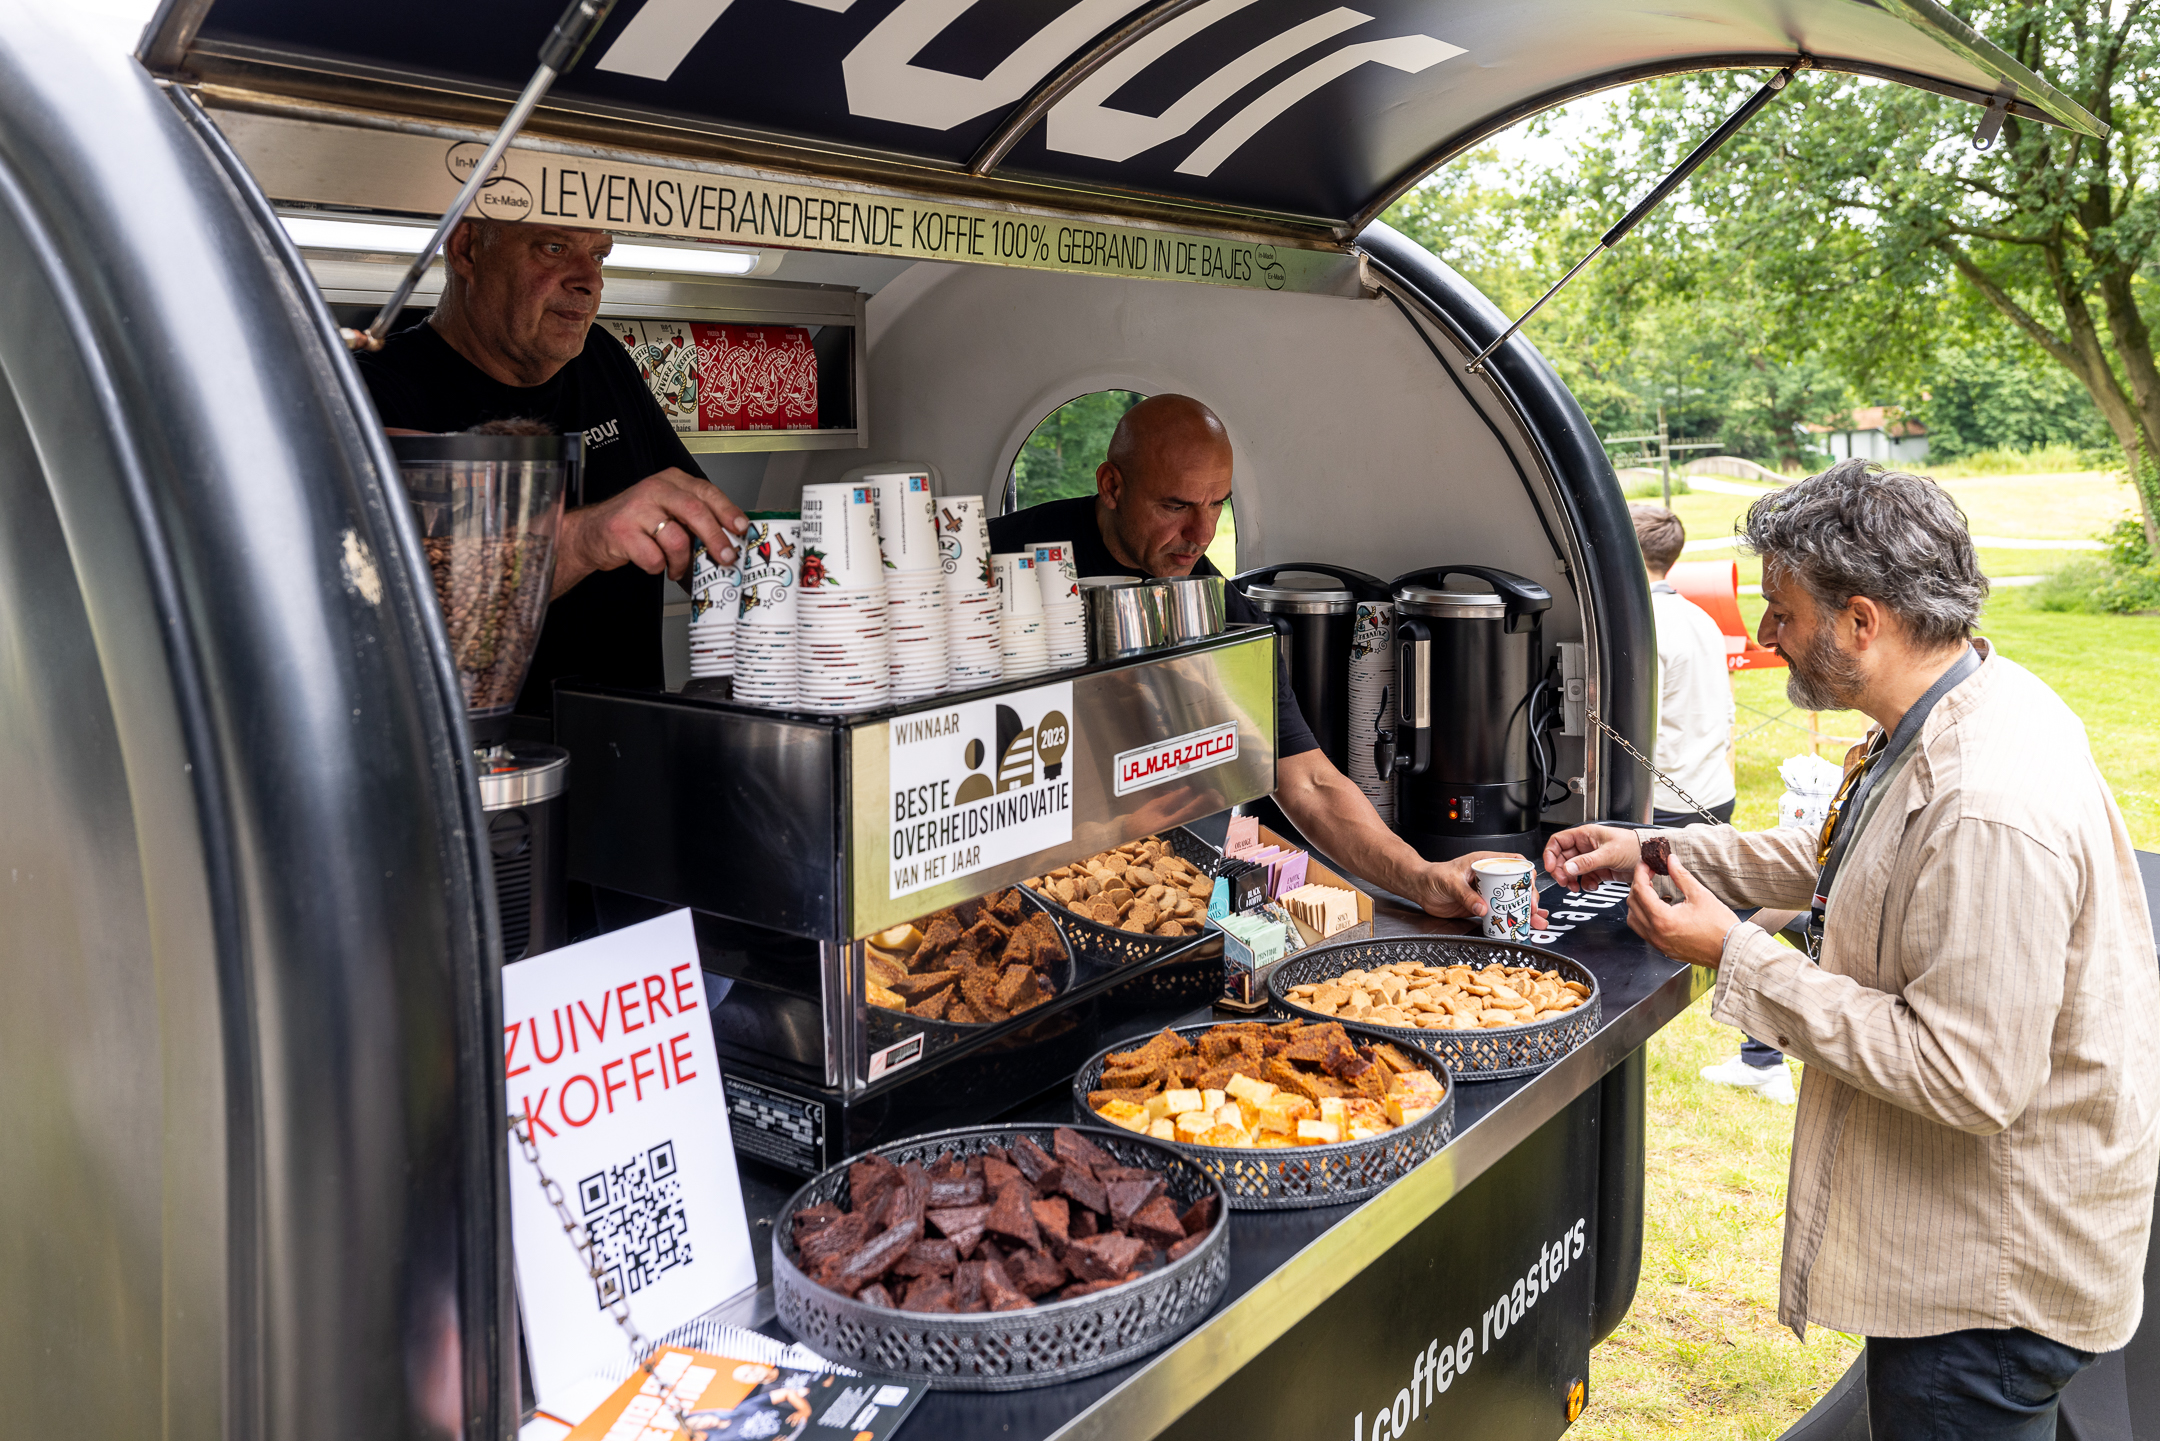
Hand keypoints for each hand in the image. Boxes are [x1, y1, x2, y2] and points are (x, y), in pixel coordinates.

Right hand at [553, 467, 746, 596]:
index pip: (706, 491)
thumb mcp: (667, 511)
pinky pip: (653, 557)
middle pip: (695, 511)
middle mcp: (654, 490)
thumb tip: (730, 537)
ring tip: (678, 569)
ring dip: (682, 561)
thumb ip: (694, 517)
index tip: (741, 528)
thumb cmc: (635, 524)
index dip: (727, 511)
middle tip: (726, 557)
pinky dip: (658, 567)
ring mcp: (636, 509)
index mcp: (671, 481)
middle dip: (715, 538)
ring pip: (676, 538)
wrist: (591, 533)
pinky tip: (656, 565)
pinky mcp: (622, 531)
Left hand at [1403, 853, 1549, 928]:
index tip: (1530, 883)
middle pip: (1516, 884)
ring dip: (1524, 910)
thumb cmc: (1433, 876)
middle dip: (1528, 896)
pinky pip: (1499, 912)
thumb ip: (1466, 895)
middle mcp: (1488, 876)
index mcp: (1483, 863)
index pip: (1512, 862)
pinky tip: (1520, 924)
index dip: (1525, 871)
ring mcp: (1486, 892)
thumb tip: (1482, 907)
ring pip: (1510, 900)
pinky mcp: (1480, 905)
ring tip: (1535, 919)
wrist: (1420, 888)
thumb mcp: (1450, 882)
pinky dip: (1510, 919)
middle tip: (1532, 907)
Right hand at [1542, 824, 1641, 891]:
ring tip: (1575, 887)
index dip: (1551, 854)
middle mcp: (1586, 846)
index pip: (1558, 842)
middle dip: (1561, 871)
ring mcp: (1591, 859)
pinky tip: (1592, 886)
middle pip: (1562, 858)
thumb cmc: (1634, 846)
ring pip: (1572, 870)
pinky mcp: (1598, 870)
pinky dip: (1585, 884)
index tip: (1551, 868)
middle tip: (1564, 881)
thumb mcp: (1609, 853)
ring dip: (1571, 880)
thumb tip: (1568, 868)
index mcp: (1585, 835)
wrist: (1650, 858)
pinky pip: (1584, 878)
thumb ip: (1587, 862)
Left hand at [1625, 851, 1739, 967]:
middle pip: (1633, 903)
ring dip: (1638, 903)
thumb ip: (1681, 876)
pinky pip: (1644, 931)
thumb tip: (1671, 861)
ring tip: (1650, 891)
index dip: (1640, 872)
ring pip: (1634, 920)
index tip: (1645, 864)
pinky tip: (1657, 908)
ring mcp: (1658, 943)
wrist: (1731, 950)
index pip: (1640, 890)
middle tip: (1649, 874)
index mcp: (1663, 919)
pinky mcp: (1664, 948)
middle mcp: (1656, 934)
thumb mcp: (1700, 895)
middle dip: (1638, 885)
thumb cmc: (1720, 927)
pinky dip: (1644, 917)